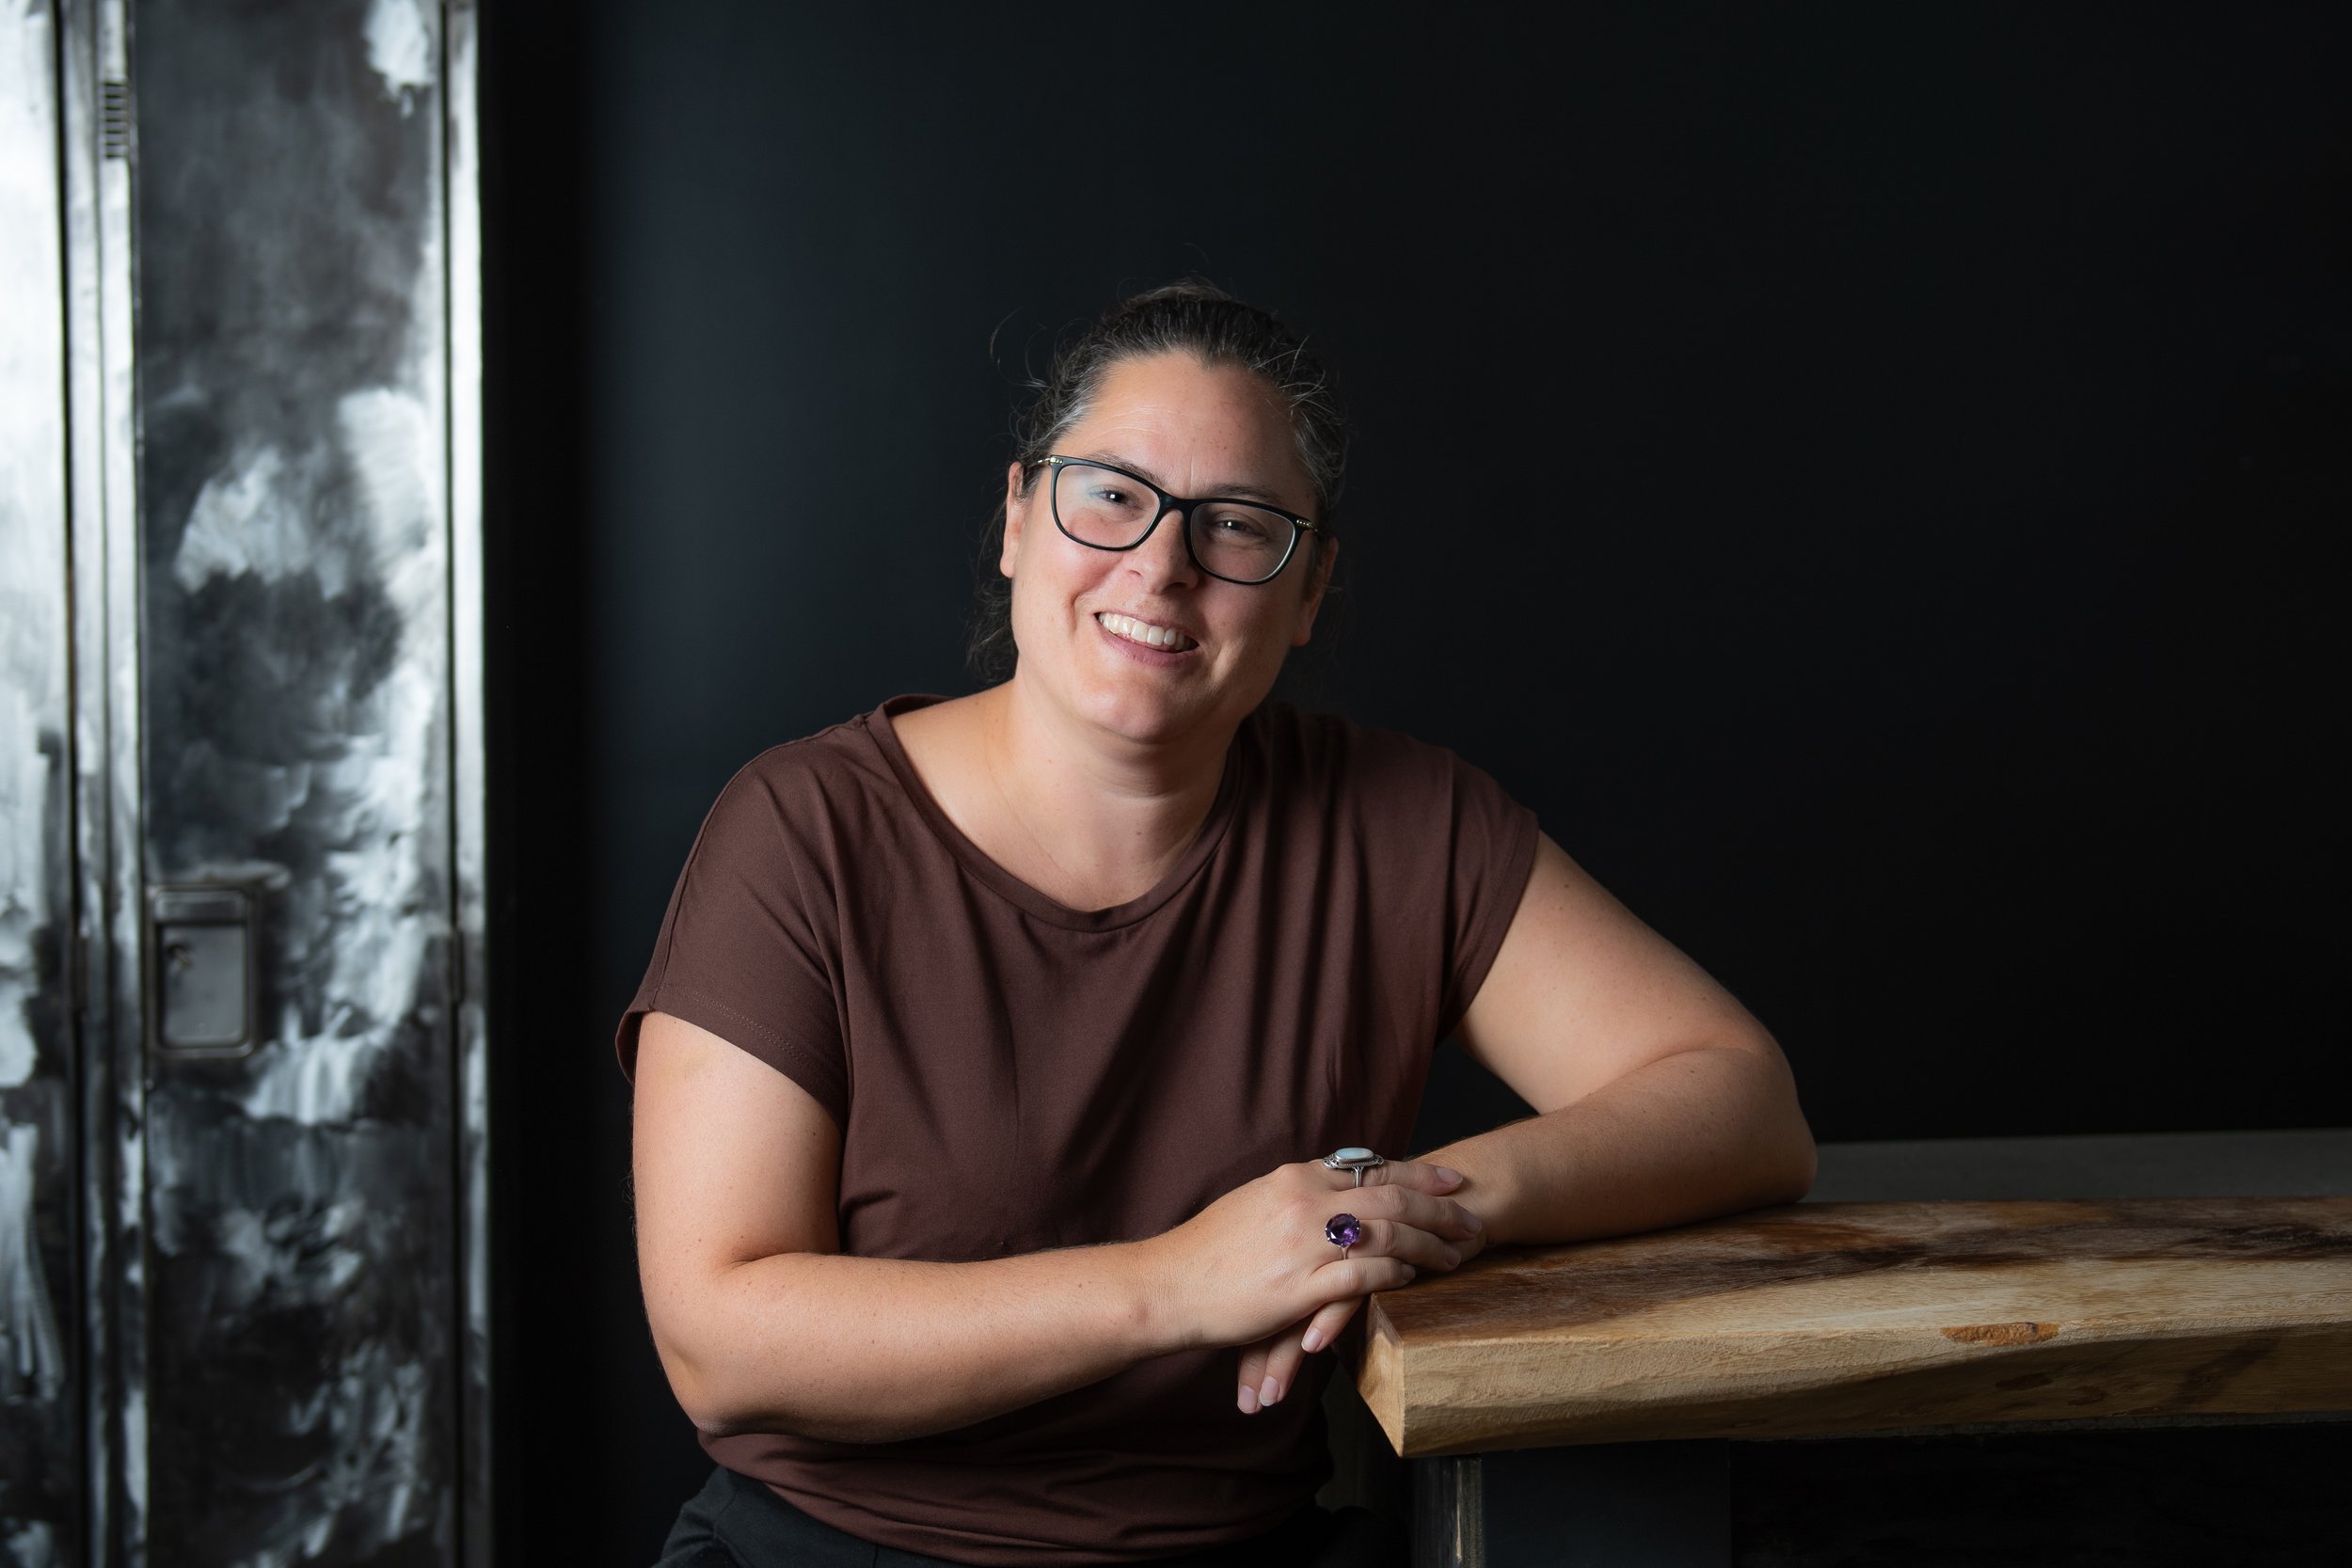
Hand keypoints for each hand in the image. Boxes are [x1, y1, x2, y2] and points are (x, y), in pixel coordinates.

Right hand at [1140, 1155, 1484, 1375]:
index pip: (1371, 1169)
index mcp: (1294, 1178)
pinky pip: (1364, 1274)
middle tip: (1472, 1219)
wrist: (1167, 1285)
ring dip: (1429, 1244)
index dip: (1417, 1176)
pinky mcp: (1301, 1285)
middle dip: (1438, 1209)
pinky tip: (1412, 1279)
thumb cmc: (1207, 1252)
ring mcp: (1304, 1243)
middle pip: (1391, 1197)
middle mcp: (1304, 1202)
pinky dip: (1395, 1274)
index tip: (1448, 1182)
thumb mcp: (1252, 1204)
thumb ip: (1294, 1195)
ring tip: (1455, 1255)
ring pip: (1387, 1234)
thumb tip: (1325, 1189)